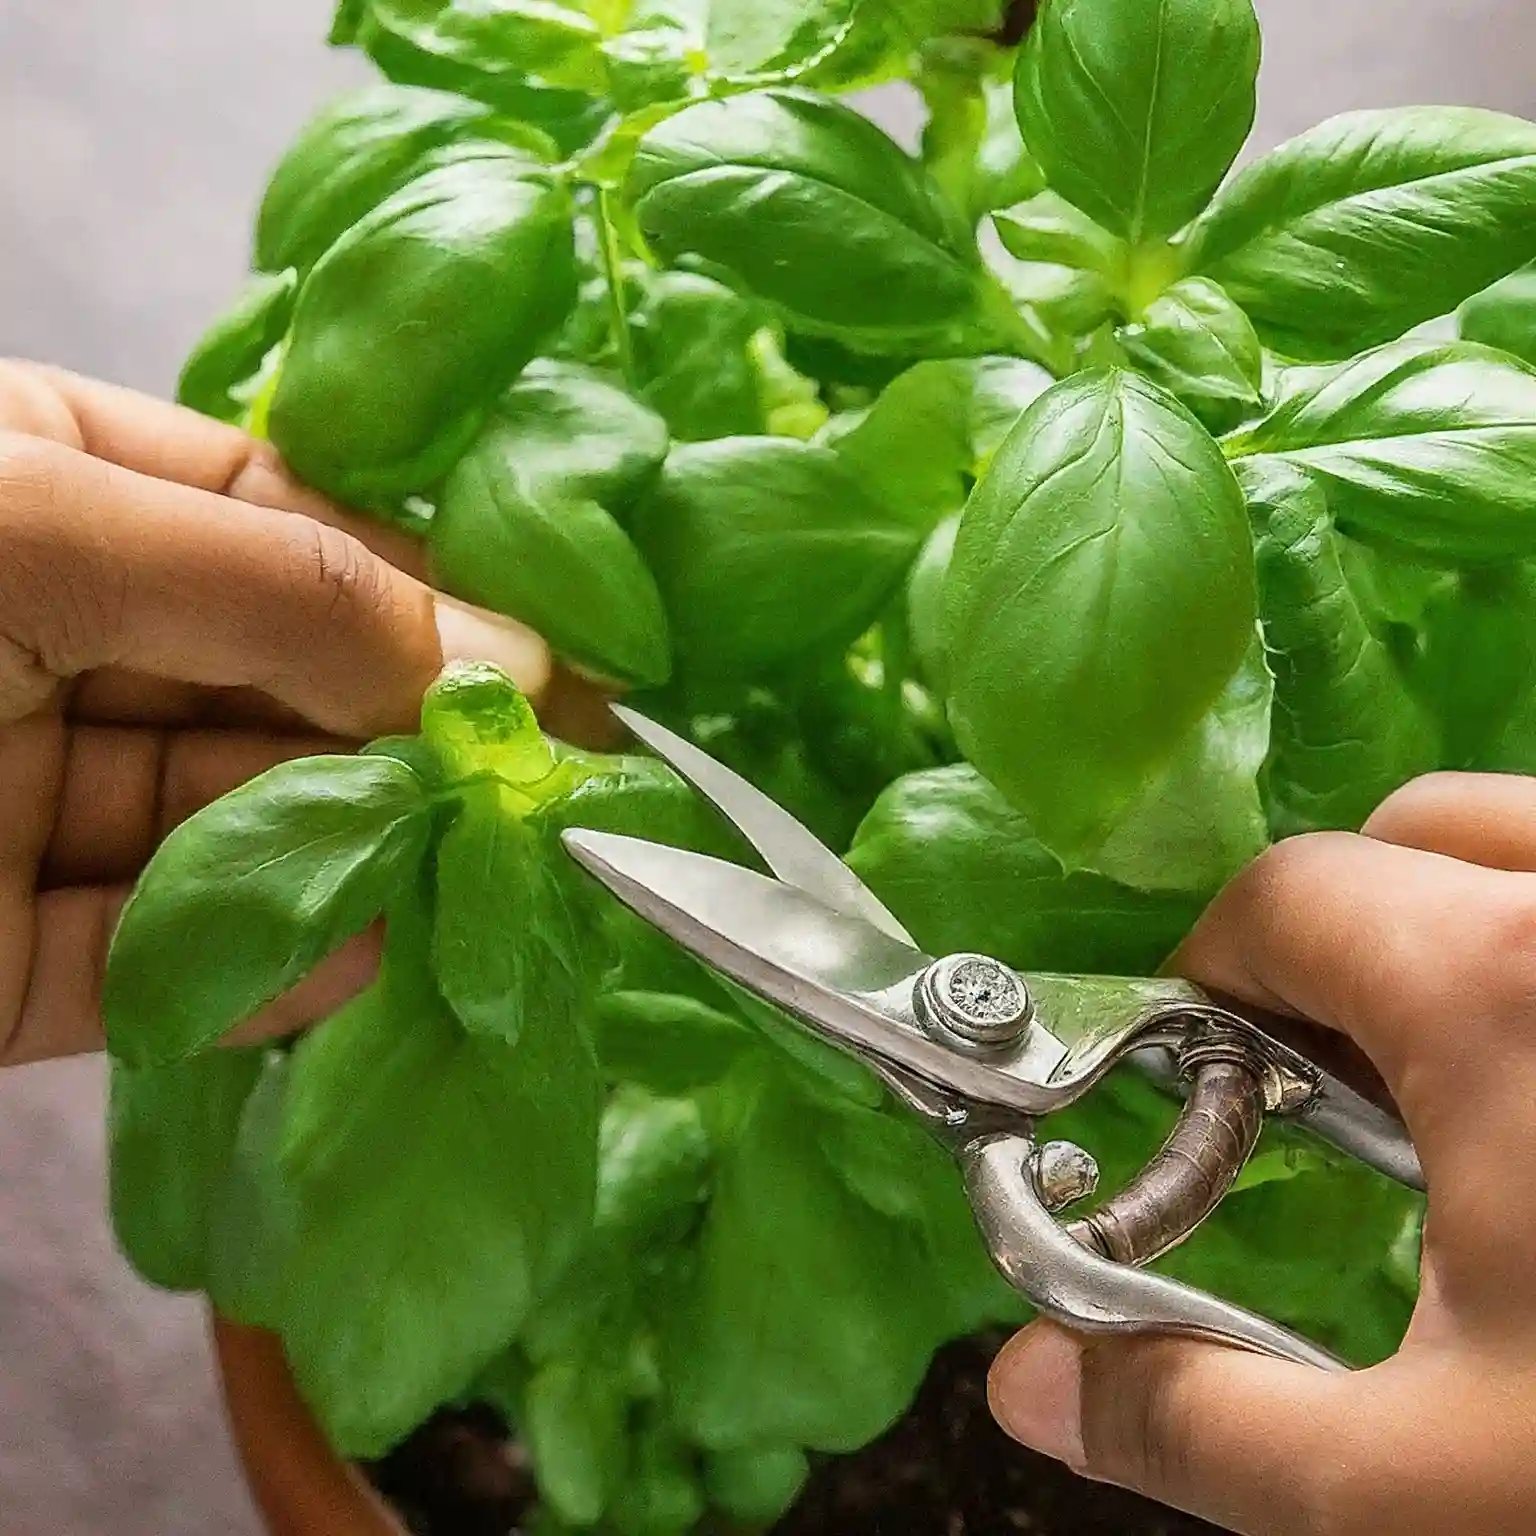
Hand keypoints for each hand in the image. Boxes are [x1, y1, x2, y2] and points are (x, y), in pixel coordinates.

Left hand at [0, 360, 562, 1068]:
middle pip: (281, 688)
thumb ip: (285, 586)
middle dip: (408, 738)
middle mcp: (53, 641)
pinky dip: (264, 973)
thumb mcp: (42, 525)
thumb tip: (506, 655)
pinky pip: (161, 970)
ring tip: (484, 883)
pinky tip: (367, 963)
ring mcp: (24, 807)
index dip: (425, 588)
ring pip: (238, 835)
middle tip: (548, 792)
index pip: (285, 521)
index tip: (557, 664)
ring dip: (362, 860)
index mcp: (53, 488)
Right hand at [988, 771, 1535, 1535]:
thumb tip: (1029, 1385)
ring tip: (1492, 1085)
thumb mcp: (1424, 1492)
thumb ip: (1197, 1423)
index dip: (1214, 975)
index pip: (1285, 894)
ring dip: (1475, 918)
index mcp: (1504, 992)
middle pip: (1417, 827)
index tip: (1213, 1071)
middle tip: (1356, 1080)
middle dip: (1348, 929)